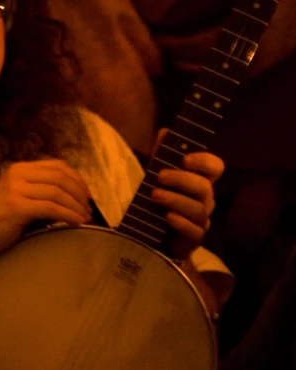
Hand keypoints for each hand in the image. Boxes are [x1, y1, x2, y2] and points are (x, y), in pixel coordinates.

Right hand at [0, 159, 91, 260]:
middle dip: (79, 193)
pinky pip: (51, 208)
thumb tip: (75, 196)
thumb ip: (41, 191)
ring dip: (76, 206)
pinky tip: (76, 223)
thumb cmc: (0, 224)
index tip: (87, 195)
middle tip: (89, 209)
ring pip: (58, 192)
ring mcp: (15, 189)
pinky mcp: (16, 206)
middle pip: (60, 177)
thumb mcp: (21, 199)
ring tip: (85, 218)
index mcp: (19, 169)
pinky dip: (68, 215)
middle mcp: (17, 174)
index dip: (77, 179)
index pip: (57, 166)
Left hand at [150, 129, 223, 260]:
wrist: (153, 233)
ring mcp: (202, 219)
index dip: (204, 161)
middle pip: (204, 187)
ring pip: (198, 209)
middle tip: (159, 177)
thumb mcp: (157, 175)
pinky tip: (166, 217)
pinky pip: (194, 230)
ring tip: (154, 195)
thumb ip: (162, 155)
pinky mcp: (195, 238)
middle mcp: (206, 199)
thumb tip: (164, 131)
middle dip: (182, 180)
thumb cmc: (160, 199)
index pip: (216, 167)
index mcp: (201, 180)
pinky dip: (180, 223)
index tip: (185, 160)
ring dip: (175, 200)